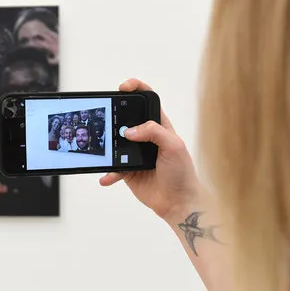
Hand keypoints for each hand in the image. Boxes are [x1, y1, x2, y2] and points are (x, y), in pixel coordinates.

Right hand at [99, 78, 200, 220]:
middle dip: (114, 115)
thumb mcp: (174, 146)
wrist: (179, 203)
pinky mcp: (127, 171)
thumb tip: (130, 131)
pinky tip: (106, 177)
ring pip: (115, 143)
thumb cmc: (183, 173)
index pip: (146, 100)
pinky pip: (112, 169)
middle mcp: (146, 137)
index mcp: (159, 126)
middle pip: (126, 119)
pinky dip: (108, 173)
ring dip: (108, 146)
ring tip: (106, 150)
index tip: (124, 87)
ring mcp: (135, 153)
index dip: (136, 88)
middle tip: (107, 116)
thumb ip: (154, 131)